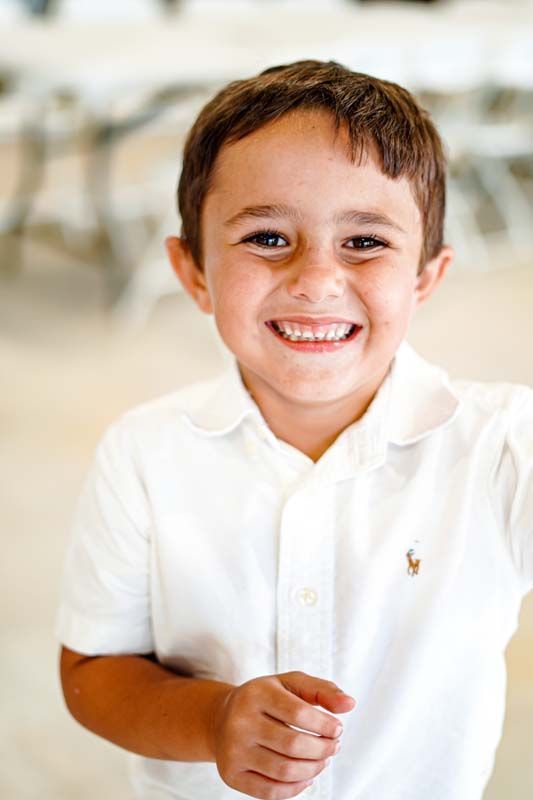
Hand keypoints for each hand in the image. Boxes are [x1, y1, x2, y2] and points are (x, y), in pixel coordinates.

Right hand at [209, 670, 355, 798]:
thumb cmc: (264, 698)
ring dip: (313, 769)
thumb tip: (350, 704)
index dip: (325, 724)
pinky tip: (306, 777)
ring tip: (322, 760)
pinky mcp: (231, 775)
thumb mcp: (290, 683)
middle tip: (334, 747)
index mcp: (256, 693)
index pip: (299, 713)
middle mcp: (240, 721)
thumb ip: (321, 689)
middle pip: (293, 745)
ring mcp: (234, 750)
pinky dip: (296, 788)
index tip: (338, 729)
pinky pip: (270, 792)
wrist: (220, 717)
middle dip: (323, 749)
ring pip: (284, 771)